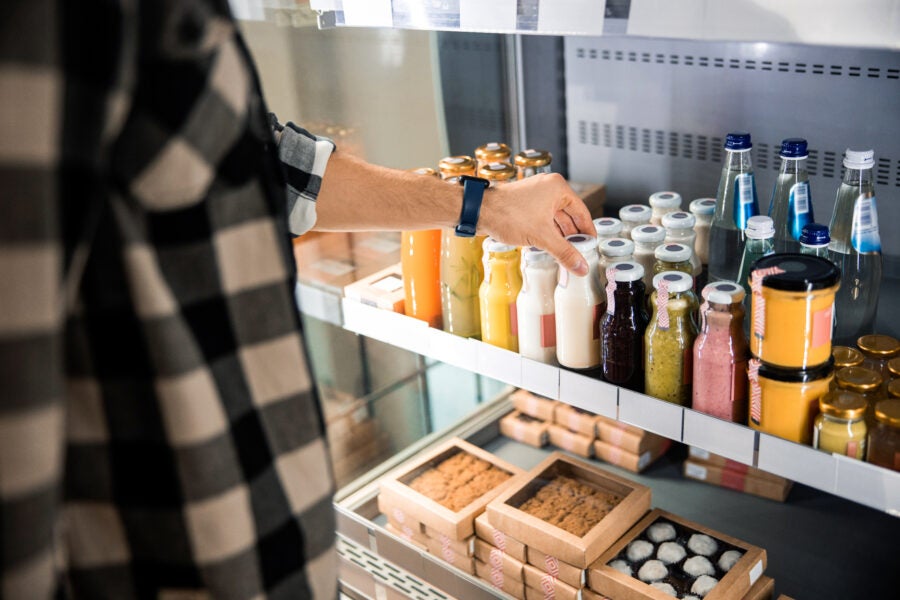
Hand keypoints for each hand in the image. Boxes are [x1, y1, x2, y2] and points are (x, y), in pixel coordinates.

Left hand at [478, 173, 594, 275]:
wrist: (478, 210)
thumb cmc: (507, 215)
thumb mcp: (541, 237)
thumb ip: (564, 252)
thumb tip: (581, 266)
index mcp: (558, 188)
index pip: (582, 212)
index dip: (588, 232)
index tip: (592, 246)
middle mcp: (548, 187)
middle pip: (569, 216)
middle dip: (573, 236)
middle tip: (579, 254)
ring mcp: (536, 194)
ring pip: (555, 218)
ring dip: (560, 236)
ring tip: (565, 254)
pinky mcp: (525, 203)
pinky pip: (543, 218)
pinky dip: (548, 232)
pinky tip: (549, 246)